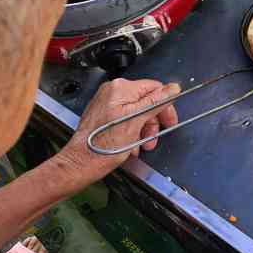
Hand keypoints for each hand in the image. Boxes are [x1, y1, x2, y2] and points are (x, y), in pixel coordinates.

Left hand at [57, 78, 179, 188]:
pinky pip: (126, 118)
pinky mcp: (103, 114)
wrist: (79, 164)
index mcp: (121, 88)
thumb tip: (173, 88)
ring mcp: (107, 102)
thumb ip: (156, 103)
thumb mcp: (136, 122)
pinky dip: (132, 131)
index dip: (165, 107)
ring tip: (141, 145)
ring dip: (143, 130)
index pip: (155, 89)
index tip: (168, 122)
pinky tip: (131, 144)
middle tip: (153, 138)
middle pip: (146, 101)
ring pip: (137, 112)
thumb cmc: (102, 146)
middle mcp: (112, 91)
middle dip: (152, 122)